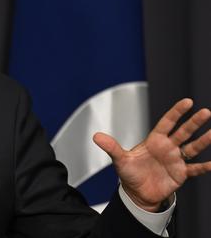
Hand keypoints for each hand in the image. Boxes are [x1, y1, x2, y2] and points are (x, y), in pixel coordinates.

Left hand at [93, 98, 210, 211]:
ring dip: (204, 141)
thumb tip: (96, 136)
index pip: (167, 123)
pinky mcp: (181, 174)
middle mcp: (168, 148)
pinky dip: (204, 167)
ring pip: (193, 147)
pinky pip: (195, 169)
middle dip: (194, 122)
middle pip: (183, 132)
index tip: (187, 102)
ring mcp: (176, 160)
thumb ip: (112, 147)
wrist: (137, 193)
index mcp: (154, 141)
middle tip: (206, 112)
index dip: (176, 112)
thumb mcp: (120, 160)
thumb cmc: (129, 174)